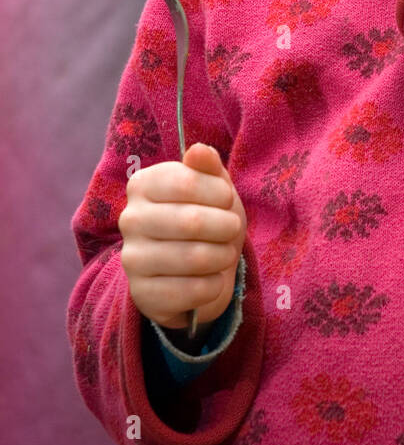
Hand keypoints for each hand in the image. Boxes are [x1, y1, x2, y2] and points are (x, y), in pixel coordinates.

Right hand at [119, 142, 245, 330]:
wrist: (193, 270)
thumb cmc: (206, 218)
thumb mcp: (213, 187)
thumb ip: (208, 166)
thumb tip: (199, 150)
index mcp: (142, 185)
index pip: (187, 182)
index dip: (219, 193)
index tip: (226, 199)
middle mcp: (130, 219)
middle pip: (192, 222)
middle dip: (226, 227)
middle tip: (231, 230)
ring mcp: (132, 259)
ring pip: (194, 258)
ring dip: (222, 256)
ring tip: (224, 253)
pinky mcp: (142, 294)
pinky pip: (191, 291)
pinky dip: (213, 285)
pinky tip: (211, 279)